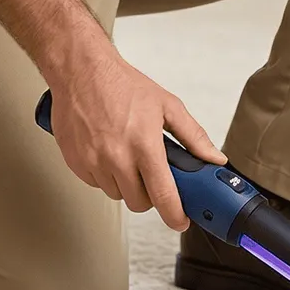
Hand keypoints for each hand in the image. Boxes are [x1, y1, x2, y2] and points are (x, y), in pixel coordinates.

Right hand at [47, 45, 226, 230]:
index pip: (163, 195)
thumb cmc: (121, 84)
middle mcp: (117, 157)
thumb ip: (193, 136)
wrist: (81, 70)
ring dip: (126, 185)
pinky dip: (105, 176)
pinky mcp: (75, 163)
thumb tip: (213, 157)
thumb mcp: (167, 105)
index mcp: (144, 144)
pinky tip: (109, 153)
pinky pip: (96, 184)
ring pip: (116, 195)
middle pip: (139, 202)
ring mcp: (93, 162)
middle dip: (150, 196)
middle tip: (152, 176)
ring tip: (129, 157)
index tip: (180, 219)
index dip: (175, 214)